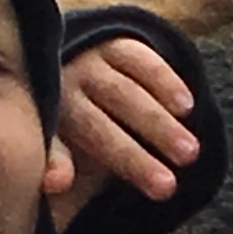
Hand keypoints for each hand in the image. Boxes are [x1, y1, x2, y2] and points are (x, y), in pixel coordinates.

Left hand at [58, 35, 198, 212]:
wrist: (79, 68)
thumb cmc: (76, 129)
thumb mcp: (67, 155)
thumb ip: (61, 172)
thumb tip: (55, 187)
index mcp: (42, 121)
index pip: (51, 146)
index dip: (55, 163)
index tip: (60, 184)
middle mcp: (62, 87)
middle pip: (96, 126)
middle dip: (133, 158)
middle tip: (167, 188)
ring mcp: (89, 63)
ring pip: (124, 95)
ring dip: (159, 125)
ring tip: (190, 154)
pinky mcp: (115, 46)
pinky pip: (140, 62)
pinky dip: (164, 83)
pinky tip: (187, 108)